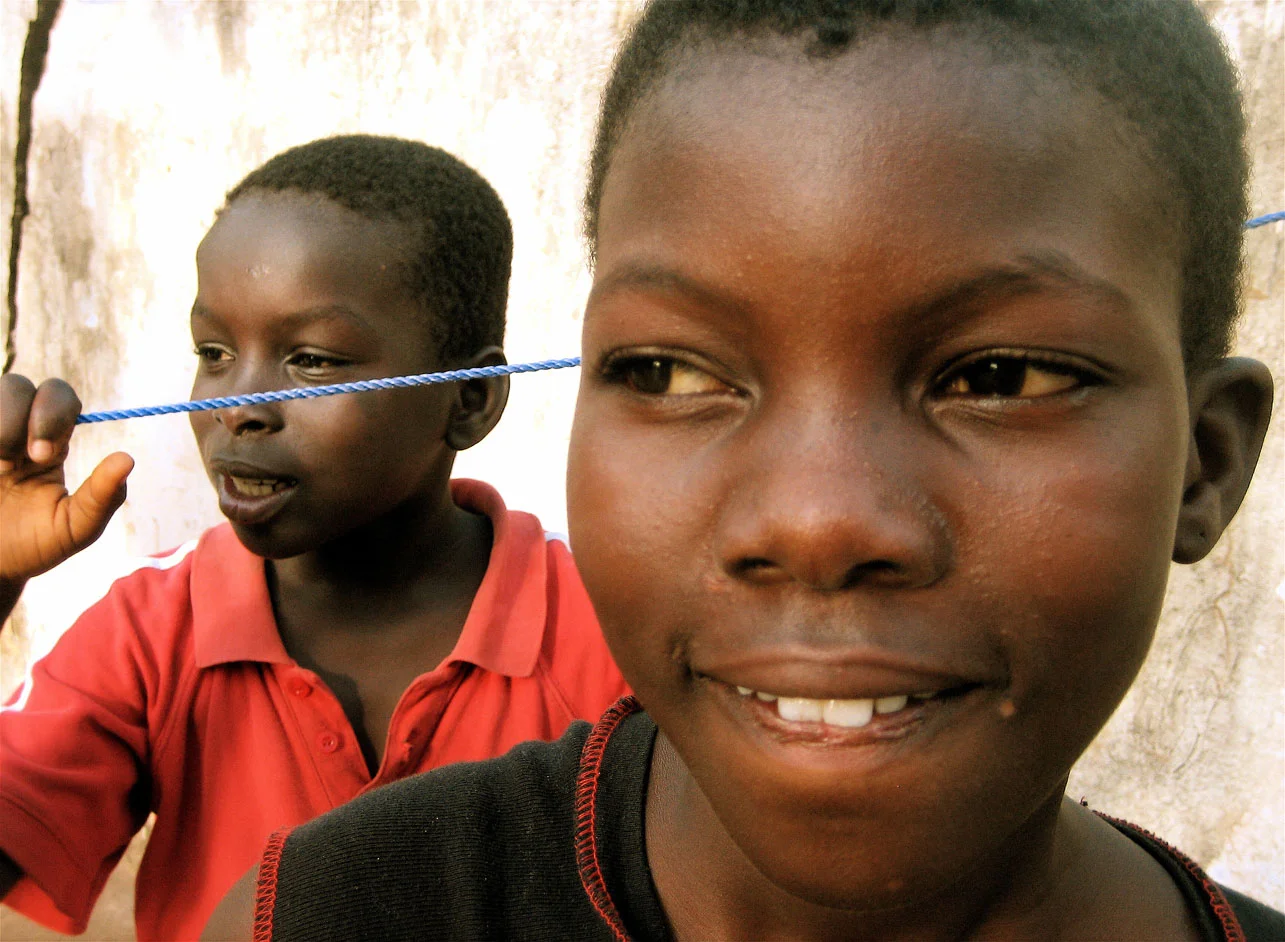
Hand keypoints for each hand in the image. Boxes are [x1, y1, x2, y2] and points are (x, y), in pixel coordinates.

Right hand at [0, 374, 133, 582]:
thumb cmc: (32, 546)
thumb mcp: (74, 528)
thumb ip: (102, 497)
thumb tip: (127, 459)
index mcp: (49, 441)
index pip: (59, 398)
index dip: (54, 414)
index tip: (45, 456)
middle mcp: (12, 429)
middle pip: (19, 386)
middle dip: (23, 417)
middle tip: (25, 459)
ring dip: (0, 427)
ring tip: (0, 468)